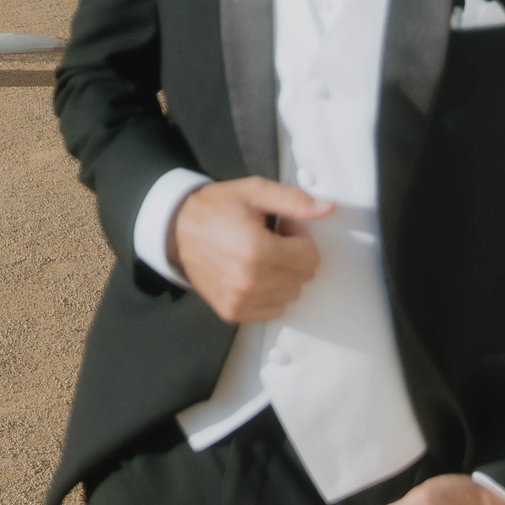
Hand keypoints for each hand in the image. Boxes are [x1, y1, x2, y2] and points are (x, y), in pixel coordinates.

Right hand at [171, 176, 332, 322]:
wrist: (177, 229)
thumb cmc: (215, 208)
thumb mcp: (254, 192)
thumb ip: (294, 201)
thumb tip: (327, 208)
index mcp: (256, 249)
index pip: (309, 258)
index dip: (300, 238)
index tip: (283, 228)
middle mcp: (248, 280)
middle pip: (302, 277)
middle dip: (293, 256)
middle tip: (270, 239)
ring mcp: (239, 299)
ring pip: (291, 294)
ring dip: (282, 275)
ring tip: (259, 255)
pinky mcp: (232, 311)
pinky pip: (273, 310)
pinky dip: (269, 292)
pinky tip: (252, 272)